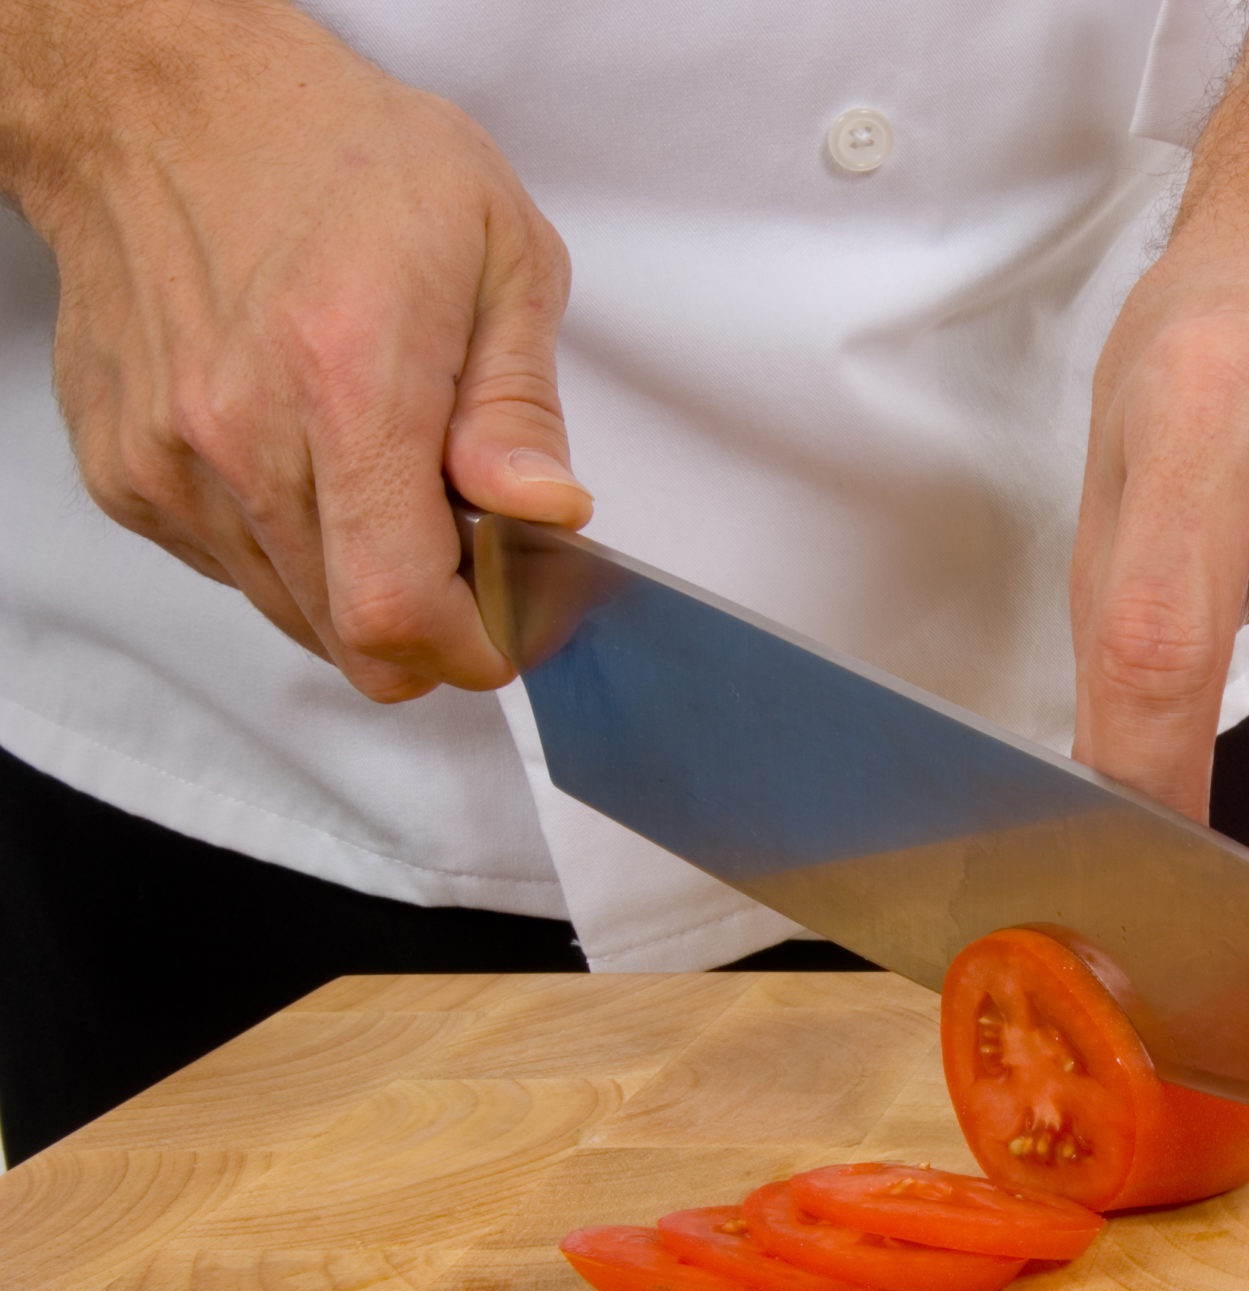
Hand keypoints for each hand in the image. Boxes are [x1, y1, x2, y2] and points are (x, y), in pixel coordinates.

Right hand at [3, 0, 590, 701]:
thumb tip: (547, 514)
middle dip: (431, 624)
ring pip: (291, 613)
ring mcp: (167, 460)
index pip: (396, 606)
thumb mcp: (501, 255)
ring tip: (386, 481)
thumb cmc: (343, 160)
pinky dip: (290, 548)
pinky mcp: (125, 472)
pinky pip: (231, 569)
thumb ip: (520, 409)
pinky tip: (311, 460)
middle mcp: (238, 433)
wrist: (173, 107)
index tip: (508, 627)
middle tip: (466, 552)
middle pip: (348, 636)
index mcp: (346, 380)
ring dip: (359, 584)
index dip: (470, 649)